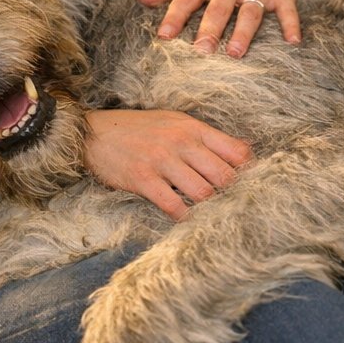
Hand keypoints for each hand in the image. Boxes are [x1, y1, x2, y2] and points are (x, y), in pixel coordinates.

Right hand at [84, 109, 253, 220]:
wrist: (94, 133)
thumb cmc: (138, 129)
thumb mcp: (175, 123)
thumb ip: (206, 138)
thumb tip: (244, 151)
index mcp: (193, 128)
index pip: (236, 151)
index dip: (249, 172)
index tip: (250, 186)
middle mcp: (181, 142)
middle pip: (224, 176)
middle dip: (232, 195)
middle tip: (233, 208)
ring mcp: (162, 161)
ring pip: (203, 193)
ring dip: (209, 208)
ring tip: (210, 216)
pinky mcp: (143, 179)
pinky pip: (173, 205)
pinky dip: (184, 217)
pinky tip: (186, 219)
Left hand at [138, 0, 335, 57]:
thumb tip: (142, 1)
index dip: (175, 16)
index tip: (164, 36)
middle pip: (219, 7)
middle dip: (210, 28)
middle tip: (201, 51)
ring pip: (250, 11)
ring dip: (244, 32)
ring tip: (235, 53)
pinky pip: (287, 11)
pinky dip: (291, 25)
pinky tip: (293, 42)